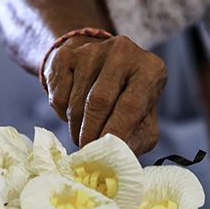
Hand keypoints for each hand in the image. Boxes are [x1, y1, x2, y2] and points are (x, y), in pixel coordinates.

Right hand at [43, 35, 166, 154]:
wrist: (101, 66)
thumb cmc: (127, 99)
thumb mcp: (143, 118)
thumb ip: (137, 139)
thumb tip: (118, 158)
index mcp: (150, 68)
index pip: (131, 105)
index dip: (116, 132)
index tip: (106, 153)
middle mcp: (123, 52)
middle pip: (99, 101)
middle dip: (91, 133)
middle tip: (88, 150)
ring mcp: (92, 50)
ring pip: (76, 101)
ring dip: (77, 127)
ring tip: (83, 134)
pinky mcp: (67, 55)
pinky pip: (59, 95)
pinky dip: (63, 114)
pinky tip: (73, 113)